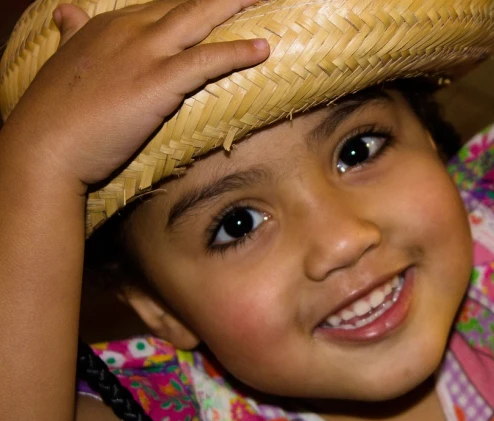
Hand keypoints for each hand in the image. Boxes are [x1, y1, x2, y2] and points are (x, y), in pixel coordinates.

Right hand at [2, 0, 268, 189]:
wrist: (43, 147)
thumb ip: (72, 35)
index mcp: (107, 25)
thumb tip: (66, 13)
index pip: (159, 7)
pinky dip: (237, 52)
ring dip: (233, 6)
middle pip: (183, 5)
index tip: (214, 3)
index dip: (191, 4)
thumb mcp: (64, 62)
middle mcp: (127, 30)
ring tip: (263, 0)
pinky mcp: (157, 81)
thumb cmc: (54, 114)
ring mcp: (143, 53)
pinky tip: (262, 48)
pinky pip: (206, 60)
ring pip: (198, 18)